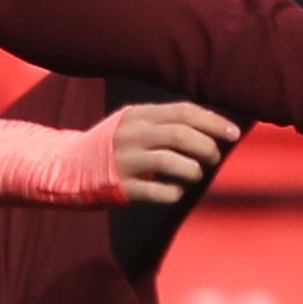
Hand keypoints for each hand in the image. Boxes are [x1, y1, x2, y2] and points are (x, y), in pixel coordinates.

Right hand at [112, 101, 240, 204]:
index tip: (233, 134)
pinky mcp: (121, 185)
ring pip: (170, 160)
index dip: (213, 122)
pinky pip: (157, 190)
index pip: (183, 111)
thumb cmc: (113, 145)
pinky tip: (176, 191)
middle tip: (214, 157)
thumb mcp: (133, 124)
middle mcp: (131, 134)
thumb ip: (164, 122)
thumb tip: (211, 126)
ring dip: (193, 169)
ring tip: (196, 173)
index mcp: (138, 114)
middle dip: (206, 146)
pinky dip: (174, 192)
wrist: (69, 166)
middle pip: (180, 134)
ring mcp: (125, 160)